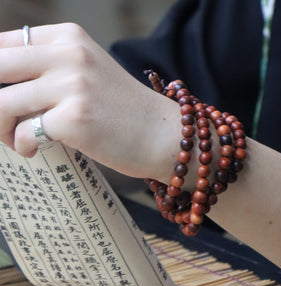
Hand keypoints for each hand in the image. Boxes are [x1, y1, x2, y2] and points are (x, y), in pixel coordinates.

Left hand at [0, 23, 181, 179]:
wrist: (162, 133)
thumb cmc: (124, 110)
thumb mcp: (88, 74)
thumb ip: (51, 70)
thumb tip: (8, 85)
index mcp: (70, 38)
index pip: (5, 45)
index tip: (1, 95)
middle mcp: (69, 55)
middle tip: (2, 119)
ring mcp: (73, 86)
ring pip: (2, 103)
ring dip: (1, 127)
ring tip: (16, 139)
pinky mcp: (76, 119)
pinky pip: (25, 132)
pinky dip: (23, 145)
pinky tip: (35, 150)